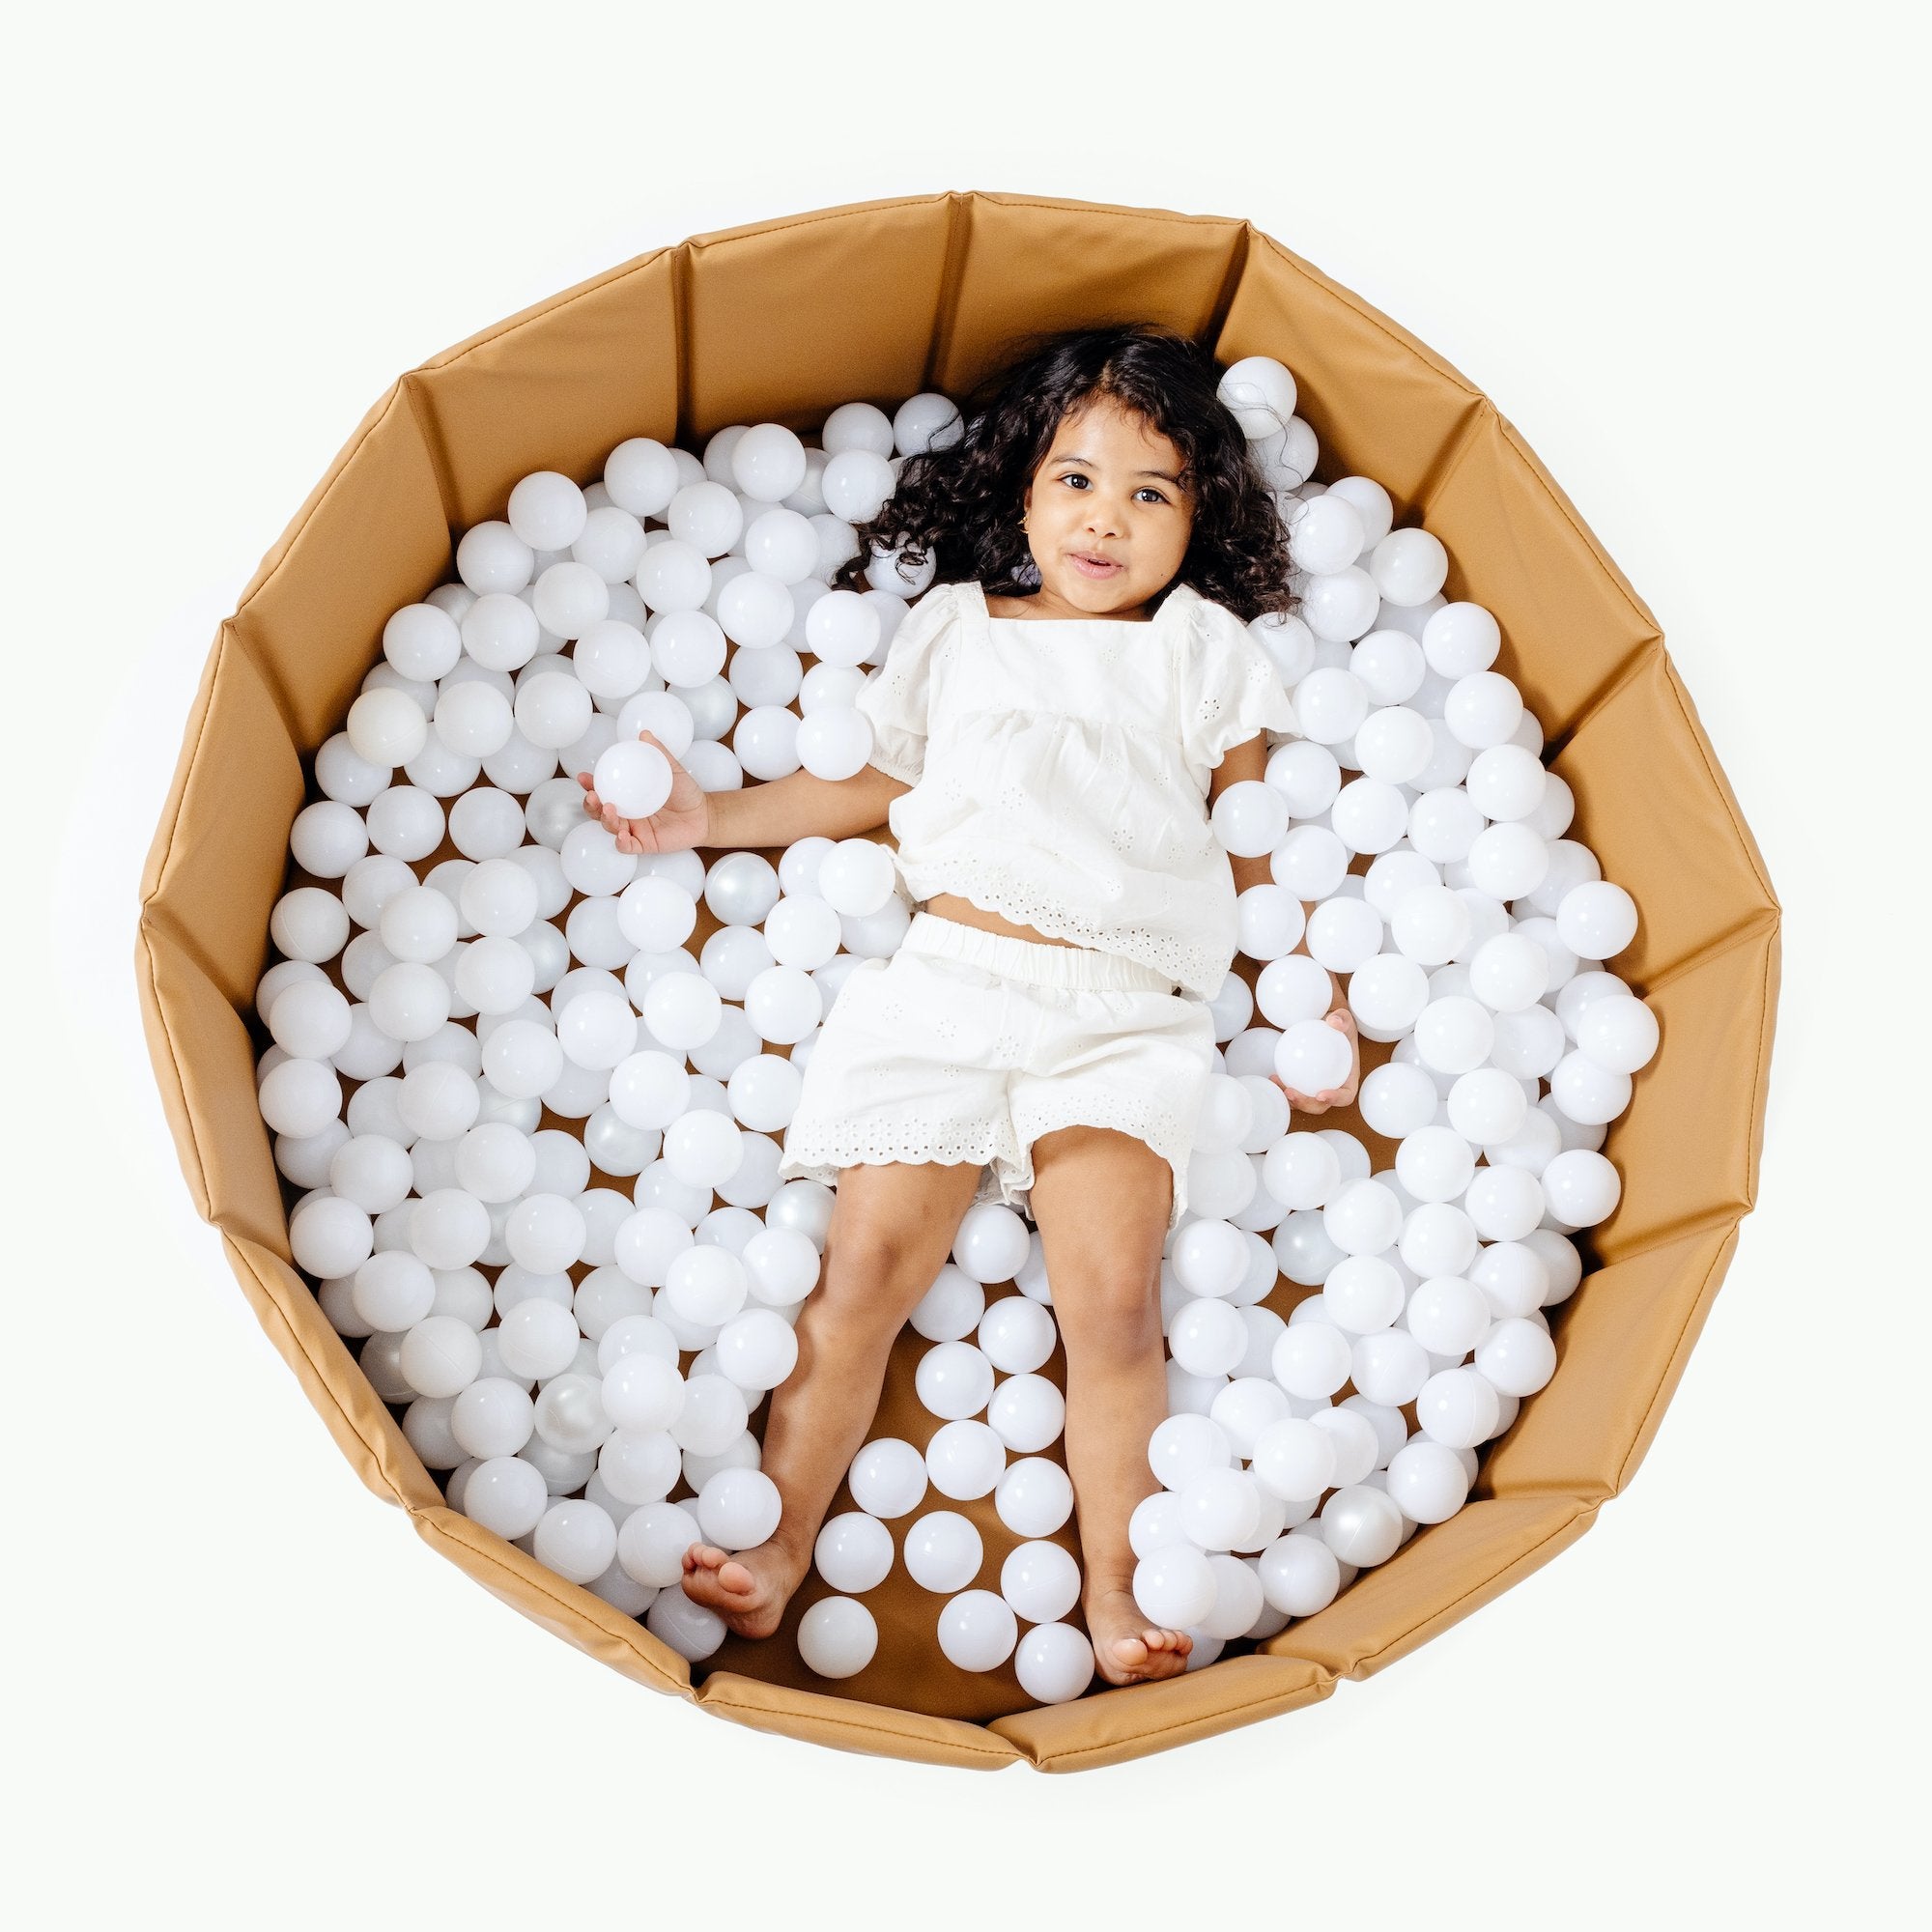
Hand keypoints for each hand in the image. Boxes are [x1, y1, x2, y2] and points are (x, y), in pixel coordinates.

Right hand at [577, 731, 712, 854]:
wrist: (705, 815)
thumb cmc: (686, 792)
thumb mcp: (673, 770)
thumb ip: (659, 753)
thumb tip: (644, 733)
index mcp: (628, 795)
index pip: (603, 789)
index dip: (590, 785)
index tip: (583, 777)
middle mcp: (627, 813)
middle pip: (599, 811)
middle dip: (590, 805)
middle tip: (592, 796)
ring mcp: (634, 829)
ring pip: (610, 827)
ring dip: (605, 819)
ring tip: (608, 809)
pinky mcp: (644, 844)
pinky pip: (627, 846)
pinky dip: (621, 843)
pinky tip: (621, 835)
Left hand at [1273, 1004, 1360, 1114]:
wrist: (1322, 1025)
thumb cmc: (1337, 1023)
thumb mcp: (1344, 1018)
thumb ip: (1342, 1019)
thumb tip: (1334, 1022)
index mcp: (1348, 1079)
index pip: (1346, 1096)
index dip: (1335, 1099)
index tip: (1320, 1094)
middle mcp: (1333, 1087)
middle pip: (1321, 1105)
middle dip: (1305, 1104)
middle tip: (1290, 1092)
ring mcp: (1316, 1087)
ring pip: (1303, 1101)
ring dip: (1289, 1099)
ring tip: (1276, 1082)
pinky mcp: (1302, 1083)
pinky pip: (1292, 1090)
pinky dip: (1282, 1087)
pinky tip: (1272, 1077)